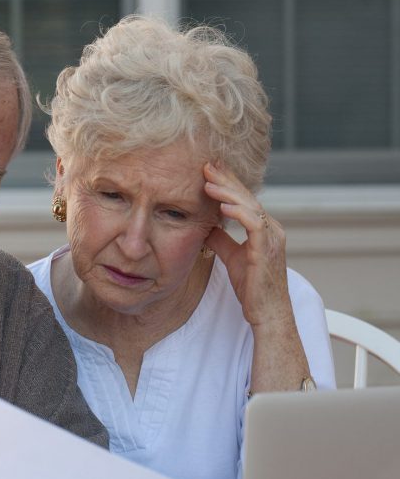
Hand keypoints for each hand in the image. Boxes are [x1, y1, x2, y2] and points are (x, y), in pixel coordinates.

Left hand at [202, 162, 291, 328]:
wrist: (266, 312)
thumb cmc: (252, 287)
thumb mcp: (232, 257)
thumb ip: (222, 239)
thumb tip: (207, 225)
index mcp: (264, 228)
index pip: (244, 199)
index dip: (227, 183)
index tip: (208, 171)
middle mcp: (271, 229)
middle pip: (247, 197)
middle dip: (227, 180)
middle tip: (207, 166)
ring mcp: (272, 238)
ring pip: (250, 206)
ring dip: (228, 192)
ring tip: (208, 183)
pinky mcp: (267, 250)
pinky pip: (254, 224)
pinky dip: (239, 212)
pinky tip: (222, 206)